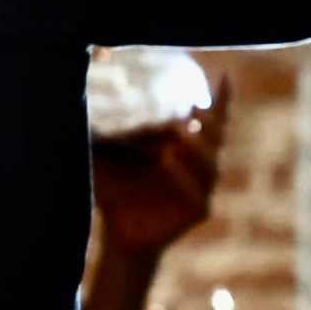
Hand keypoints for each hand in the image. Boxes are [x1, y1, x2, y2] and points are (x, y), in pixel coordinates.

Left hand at [92, 75, 230, 256]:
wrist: (119, 233)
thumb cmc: (114, 187)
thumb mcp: (105, 153)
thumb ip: (104, 127)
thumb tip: (86, 90)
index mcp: (185, 147)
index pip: (209, 121)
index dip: (220, 100)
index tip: (224, 76)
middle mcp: (199, 165)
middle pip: (216, 137)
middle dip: (209, 120)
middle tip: (191, 105)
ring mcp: (202, 188)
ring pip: (210, 163)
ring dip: (196, 145)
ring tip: (178, 130)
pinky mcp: (198, 210)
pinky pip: (198, 192)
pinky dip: (183, 175)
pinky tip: (168, 160)